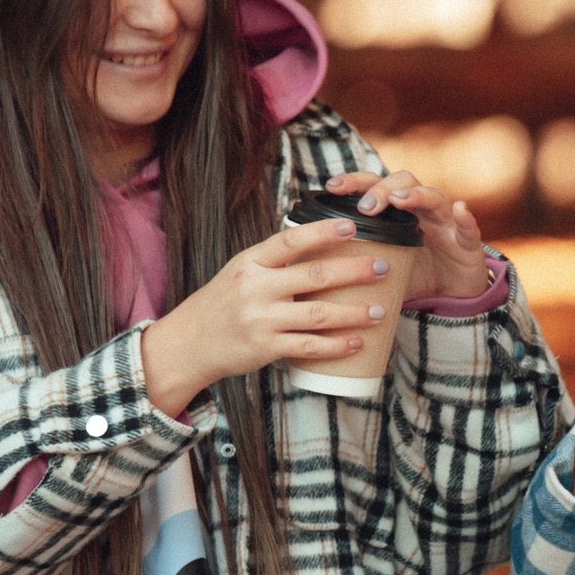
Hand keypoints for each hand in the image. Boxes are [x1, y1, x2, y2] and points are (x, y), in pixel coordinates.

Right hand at [140, 216, 390, 413]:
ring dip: (353, 313)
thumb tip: (321, 240)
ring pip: (317, 315)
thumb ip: (275, 260)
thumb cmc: (224, 302)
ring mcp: (260, 319)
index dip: (322, 232)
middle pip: (313, 276)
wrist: (191, 342)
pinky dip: (336, 345)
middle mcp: (255, 288)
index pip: (289, 241)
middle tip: (383, 267)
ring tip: (380, 310)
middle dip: (353, 271)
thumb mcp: (242, 271)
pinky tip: (358, 342)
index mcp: (250, 262)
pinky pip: (309, 347)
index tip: (353, 226)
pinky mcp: (265, 348)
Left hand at [325, 169, 490, 302]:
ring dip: (415, 196)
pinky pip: (470, 227)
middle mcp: (422, 209)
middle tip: (365, 207)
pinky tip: (460, 209)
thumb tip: (310, 277)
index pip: (374, 186)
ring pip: (434, 197)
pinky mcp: (468, 243)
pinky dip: (466, 218)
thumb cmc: (415, 277)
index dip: (355, 182)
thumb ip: (354, 263)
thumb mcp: (380, 268)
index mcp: (397, 212)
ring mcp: (446, 223)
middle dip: (382, 189)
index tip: (332, 186)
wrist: (453, 298)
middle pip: (403, 182)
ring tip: (400, 201)